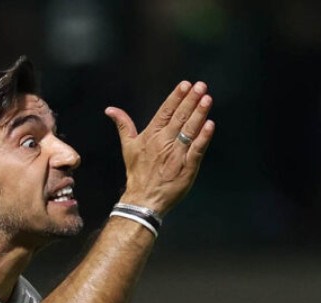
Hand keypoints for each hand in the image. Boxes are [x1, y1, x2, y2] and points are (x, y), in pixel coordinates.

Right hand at [105, 81, 214, 215]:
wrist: (143, 199)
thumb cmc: (137, 173)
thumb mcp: (128, 147)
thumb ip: (123, 125)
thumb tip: (110, 110)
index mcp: (151, 135)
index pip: (165, 112)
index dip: (176, 97)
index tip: (186, 85)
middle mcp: (164, 142)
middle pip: (179, 118)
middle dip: (191, 100)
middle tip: (201, 86)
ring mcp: (176, 154)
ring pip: (189, 130)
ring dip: (198, 114)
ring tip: (207, 99)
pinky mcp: (187, 167)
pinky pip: (197, 150)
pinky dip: (203, 138)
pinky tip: (209, 125)